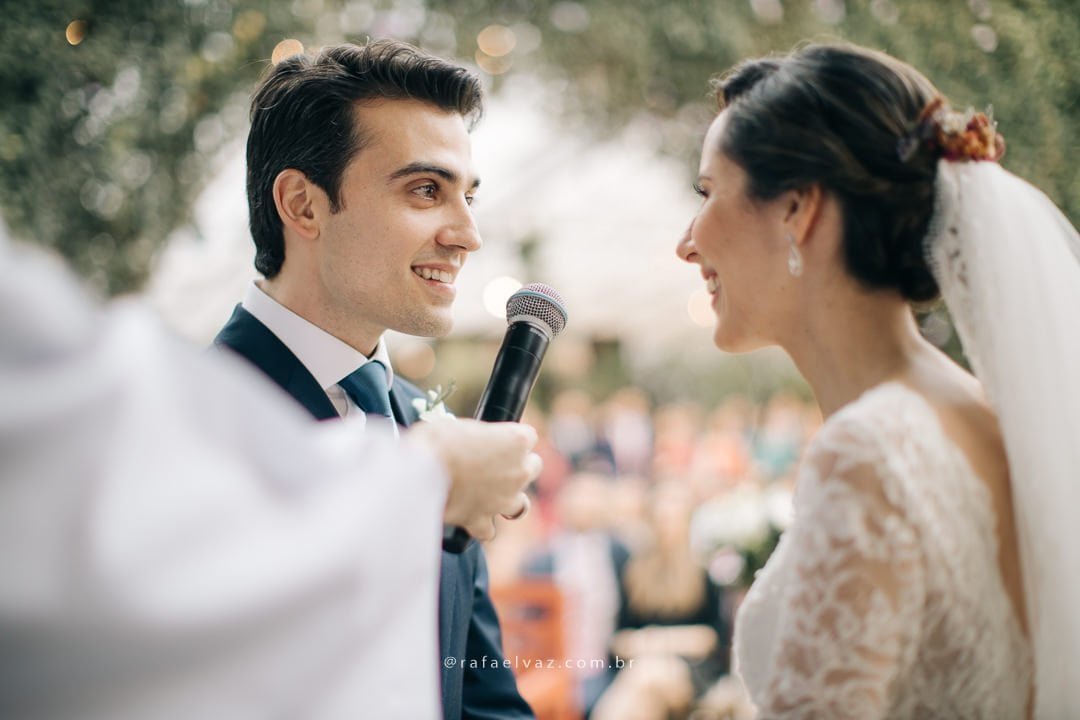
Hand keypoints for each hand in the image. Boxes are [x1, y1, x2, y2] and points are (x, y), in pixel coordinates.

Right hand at [410, 419, 540, 540]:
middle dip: (518, 465)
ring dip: (509, 499)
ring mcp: (504, 500)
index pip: (529, 436)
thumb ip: (478, 437)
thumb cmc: (439, 440)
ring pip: (521, 505)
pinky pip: (488, 530)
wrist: (421, 471)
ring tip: (491, 493)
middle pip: (533, 467)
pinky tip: (470, 518)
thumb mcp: (462, 426)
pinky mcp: (482, 520)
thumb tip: (471, 442)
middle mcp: (518, 471)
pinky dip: (481, 526)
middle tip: (495, 463)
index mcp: (516, 441)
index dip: (511, 437)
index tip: (497, 437)